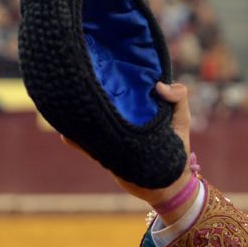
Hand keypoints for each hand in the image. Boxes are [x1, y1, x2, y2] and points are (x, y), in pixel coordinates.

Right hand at [62, 82, 197, 216]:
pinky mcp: (105, 152)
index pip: (122, 86)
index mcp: (138, 105)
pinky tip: (65, 133)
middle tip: (81, 80)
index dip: (115, 74)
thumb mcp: (181, 119)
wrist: (168, 184)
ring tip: (71, 102)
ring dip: (82, 114)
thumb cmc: (177, 146)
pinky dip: (75, 139)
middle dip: (94, 92)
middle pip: (104, 101)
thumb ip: (179, 98)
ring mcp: (112, 134)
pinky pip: (85, 145)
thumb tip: (158, 85)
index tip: (106, 62)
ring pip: (91, 121)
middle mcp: (123, 117)